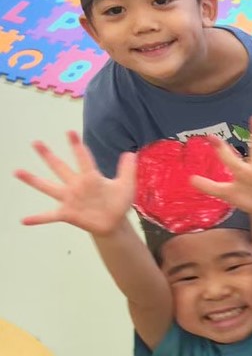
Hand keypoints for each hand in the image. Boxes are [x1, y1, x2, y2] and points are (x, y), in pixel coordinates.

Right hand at [17, 132, 135, 234]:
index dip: (77, 146)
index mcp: (90, 178)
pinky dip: (37, 218)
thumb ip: (128, 169)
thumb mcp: (126, 185)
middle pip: (59, 167)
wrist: (114, 223)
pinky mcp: (67, 214)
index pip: (83, 159)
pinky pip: (49, 216)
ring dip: (32, 180)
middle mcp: (75, 185)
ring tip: (17, 171)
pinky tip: (24, 220)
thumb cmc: (118, 202)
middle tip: (36, 142)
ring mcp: (69, 199)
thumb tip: (131, 152)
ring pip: (48, 187)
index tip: (69, 131)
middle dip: (48, 155)